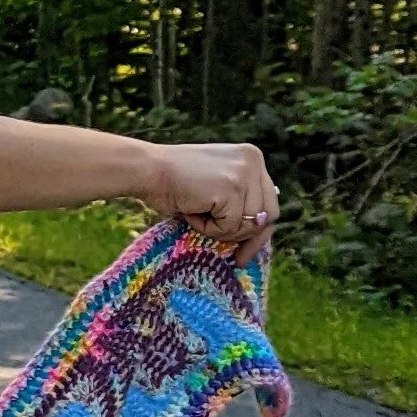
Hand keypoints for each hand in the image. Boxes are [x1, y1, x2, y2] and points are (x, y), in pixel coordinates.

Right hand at [140, 140, 279, 264]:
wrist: (146, 170)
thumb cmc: (172, 183)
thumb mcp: (214, 187)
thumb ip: (237, 200)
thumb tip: (257, 234)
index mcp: (251, 157)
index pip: (270, 200)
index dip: (259, 229)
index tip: (245, 251)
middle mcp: (253, 162)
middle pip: (269, 214)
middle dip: (250, 238)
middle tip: (236, 258)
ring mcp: (244, 174)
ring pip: (249, 224)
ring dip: (221, 231)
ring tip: (196, 216)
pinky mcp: (231, 188)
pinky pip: (229, 226)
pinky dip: (208, 228)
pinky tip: (191, 212)